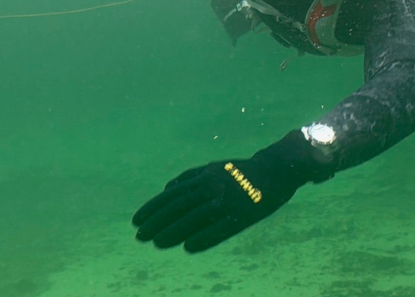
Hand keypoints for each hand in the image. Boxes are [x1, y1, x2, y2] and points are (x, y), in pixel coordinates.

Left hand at [132, 131, 329, 252]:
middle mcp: (213, 185)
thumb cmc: (243, 171)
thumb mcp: (215, 167)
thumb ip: (192, 176)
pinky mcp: (243, 212)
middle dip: (157, 221)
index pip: (172, 194)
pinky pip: (221, 227)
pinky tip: (189, 247)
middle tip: (140, 236)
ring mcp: (228, 198)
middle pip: (180, 206)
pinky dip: (204, 237)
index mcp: (205, 176)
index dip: (153, 208)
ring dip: (174, 230)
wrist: (278, 168)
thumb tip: (167, 187)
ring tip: (158, 243)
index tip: (136, 221)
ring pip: (195, 217)